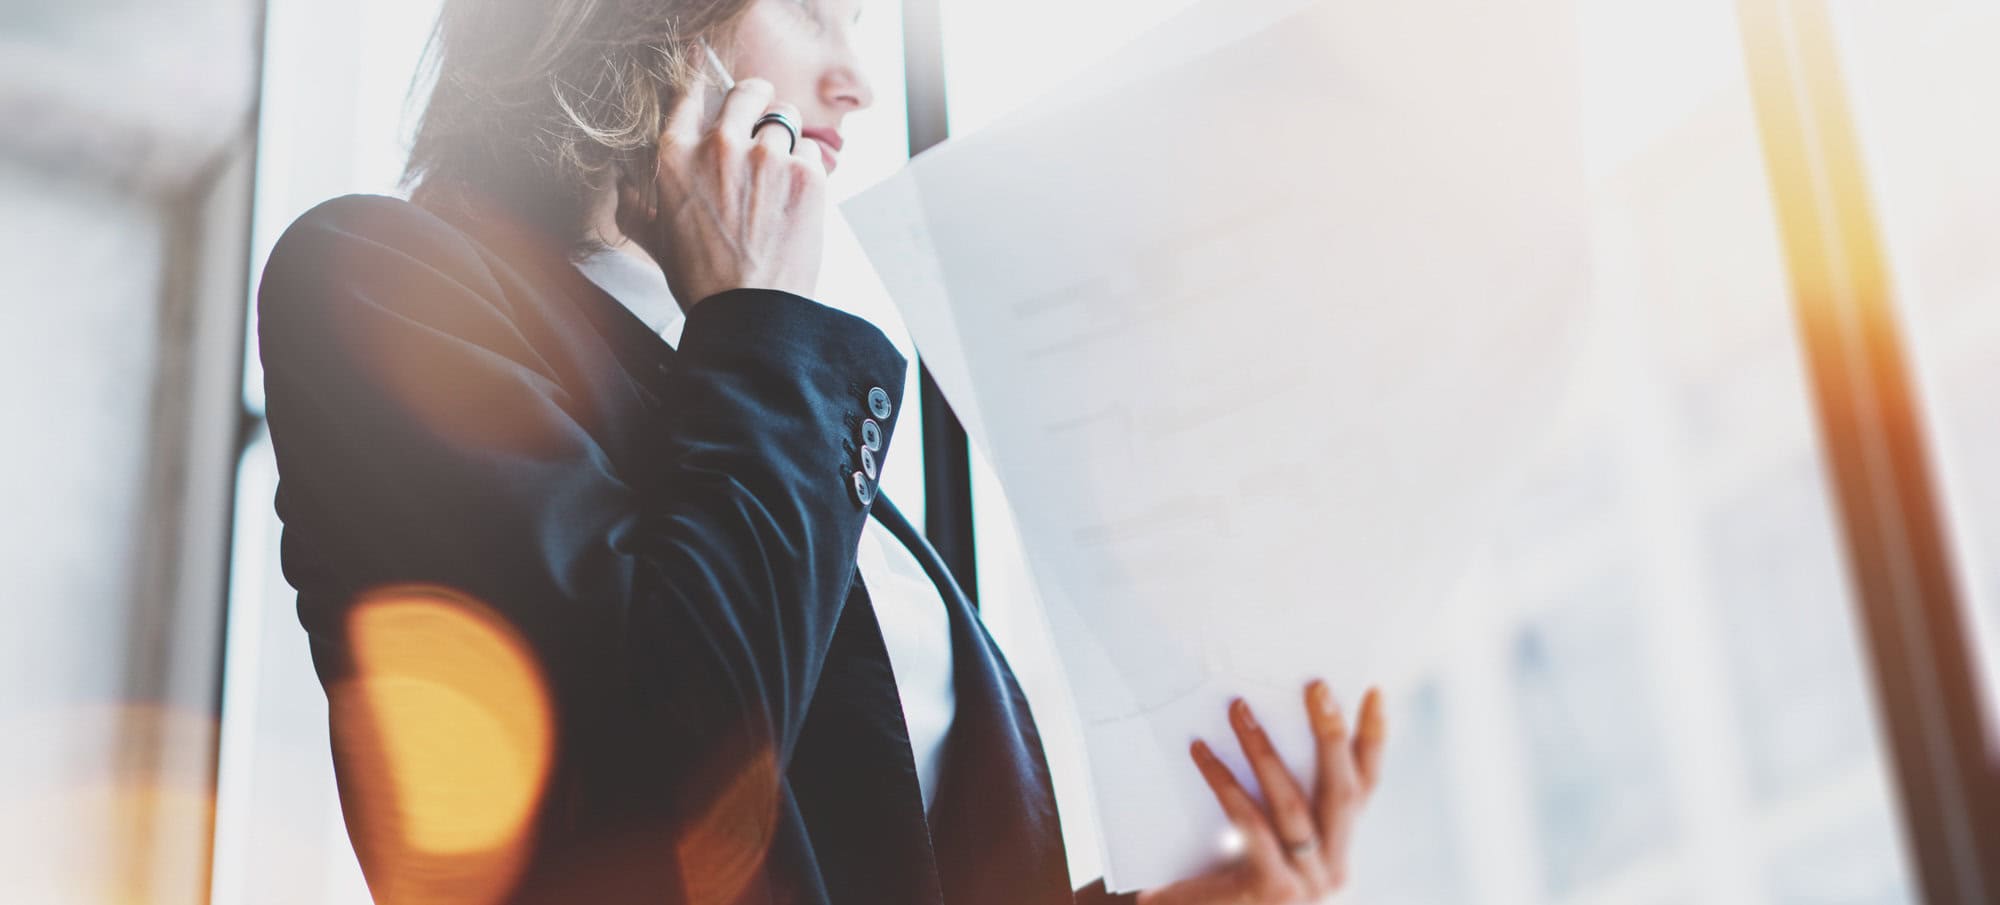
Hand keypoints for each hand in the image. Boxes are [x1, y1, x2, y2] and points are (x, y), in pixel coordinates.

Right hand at [618, 77, 827, 307]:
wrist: (748, 315)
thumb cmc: (700, 282)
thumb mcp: (654, 238)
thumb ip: (637, 202)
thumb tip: (624, 185)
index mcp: (675, 155)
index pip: (691, 93)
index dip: (705, 83)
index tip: (714, 82)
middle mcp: (720, 145)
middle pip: (747, 92)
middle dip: (757, 100)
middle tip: (764, 114)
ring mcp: (767, 156)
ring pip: (787, 119)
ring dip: (786, 138)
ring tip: (782, 171)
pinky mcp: (807, 174)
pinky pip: (812, 154)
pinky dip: (809, 172)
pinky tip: (796, 202)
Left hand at [1137, 682, 1387, 904]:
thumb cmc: (1221, 874)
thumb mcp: (1261, 837)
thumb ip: (1276, 798)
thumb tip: (1262, 712)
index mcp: (1337, 850)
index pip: (1364, 788)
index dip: (1372, 741)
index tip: (1373, 692)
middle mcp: (1333, 869)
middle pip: (1341, 793)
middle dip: (1330, 735)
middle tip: (1316, 687)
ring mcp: (1308, 886)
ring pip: (1292, 804)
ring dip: (1264, 749)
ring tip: (1240, 708)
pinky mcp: (1274, 892)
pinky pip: (1250, 824)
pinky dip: (1225, 782)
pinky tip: (1202, 752)